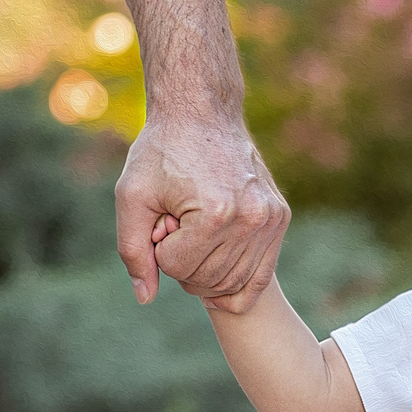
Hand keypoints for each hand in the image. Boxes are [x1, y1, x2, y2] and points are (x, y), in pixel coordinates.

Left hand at [117, 108, 290, 310]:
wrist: (203, 114)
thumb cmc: (162, 152)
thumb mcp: (132, 196)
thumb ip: (133, 250)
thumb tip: (145, 297)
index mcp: (214, 213)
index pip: (176, 267)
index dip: (158, 249)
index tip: (160, 220)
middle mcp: (250, 219)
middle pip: (205, 278)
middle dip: (181, 262)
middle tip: (175, 228)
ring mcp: (270, 220)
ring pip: (231, 282)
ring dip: (204, 271)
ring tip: (193, 238)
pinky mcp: (279, 218)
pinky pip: (261, 276)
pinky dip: (237, 288)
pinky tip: (216, 286)